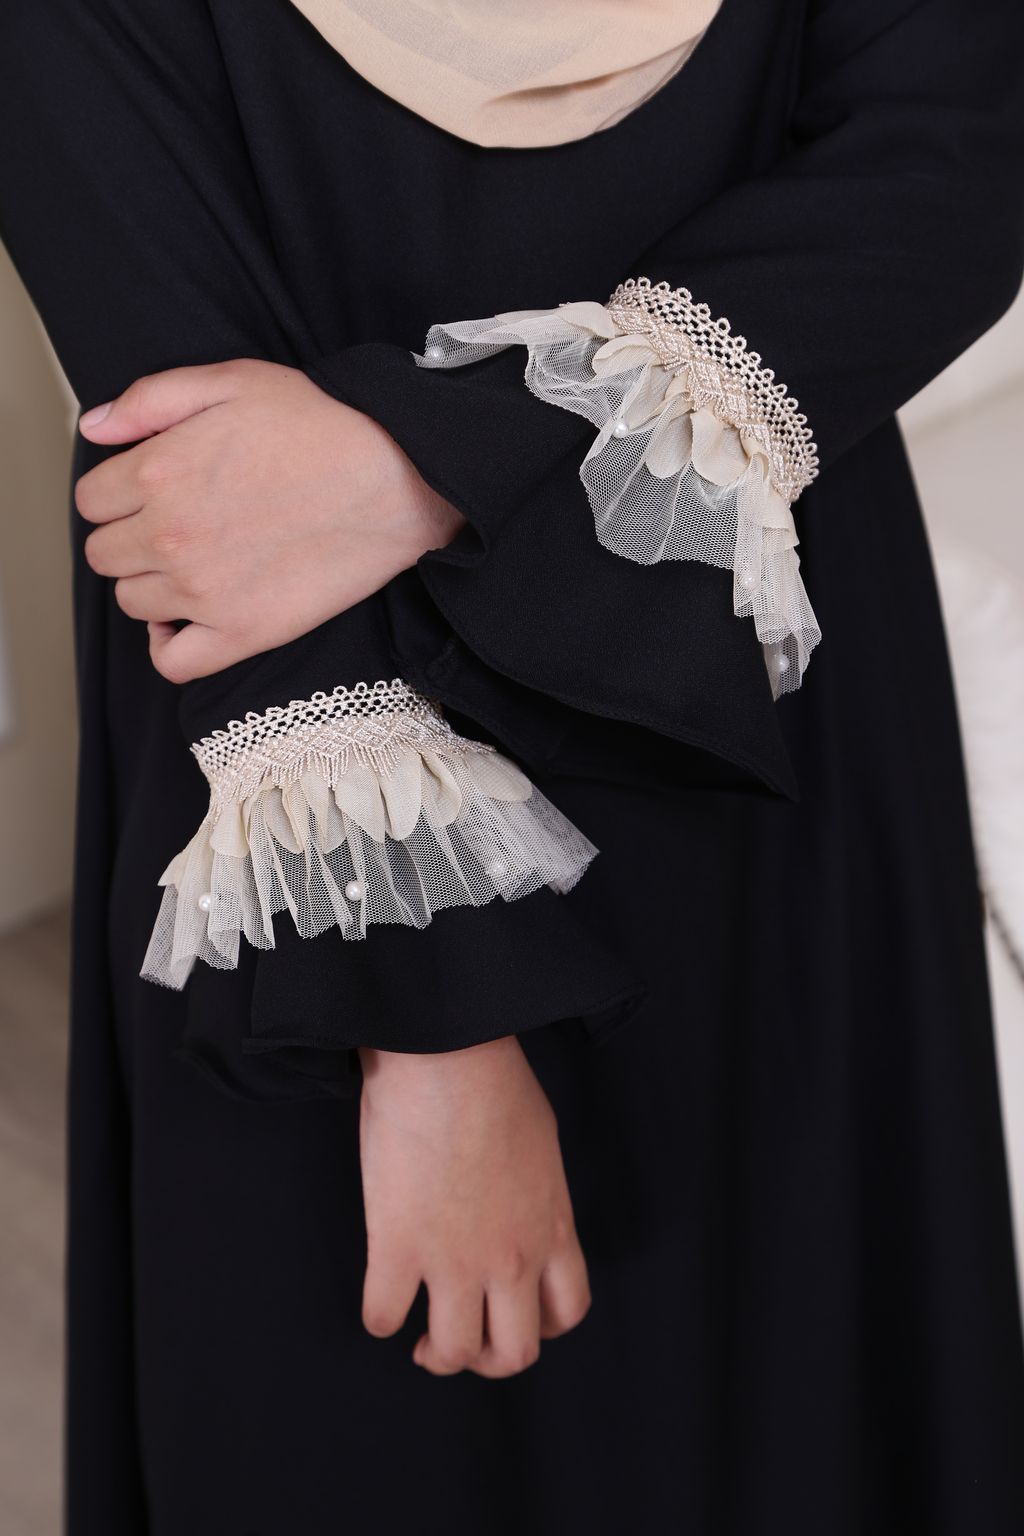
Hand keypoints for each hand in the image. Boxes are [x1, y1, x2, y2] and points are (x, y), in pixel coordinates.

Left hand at [75, 360, 463, 681]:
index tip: (153, 490)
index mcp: (158, 471)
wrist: (397, 479)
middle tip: (178, 523)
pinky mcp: (243, 632)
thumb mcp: (233, 380)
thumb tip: (94, 427)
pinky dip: (168, 644)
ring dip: (152, 584)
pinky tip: (186, 620)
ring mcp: (203, 591)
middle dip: (131, 535)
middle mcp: (170, 535)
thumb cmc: (322, 425)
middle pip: (104, 553)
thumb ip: (151, 398)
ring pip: (132, 601)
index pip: (90, 500)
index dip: (119, 492)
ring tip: (194, 564)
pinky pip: (173, 661)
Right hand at [358, 1036, 590, 1378]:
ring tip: (421, 1336)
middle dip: (487, 1359)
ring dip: (437, 1354)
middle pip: (514, 1353)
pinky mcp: (398, 1249)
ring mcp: (454, 1260)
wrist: (447, 1057)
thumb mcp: (542, 1144)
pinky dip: (381, 1316)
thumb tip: (516, 1211)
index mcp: (552, 1228)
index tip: (513, 1315)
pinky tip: (382, 1296)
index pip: (567, 1312)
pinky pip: (384, 1316)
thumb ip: (536, 1195)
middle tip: (463, 1337)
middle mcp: (511, 1258)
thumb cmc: (495, 1081)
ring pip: (452, 1352)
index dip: (541, 1327)